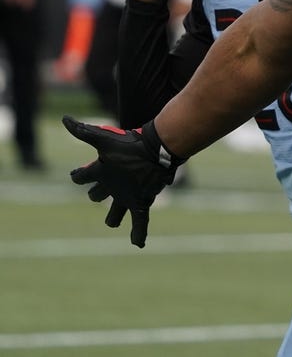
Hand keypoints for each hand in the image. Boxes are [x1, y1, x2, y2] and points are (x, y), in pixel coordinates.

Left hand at [63, 117, 185, 246]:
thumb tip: (63, 119)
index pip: (80, 177)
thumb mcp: (103, 136)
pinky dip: (138, 234)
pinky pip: (140, 222)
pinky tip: (137, 244)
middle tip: (99, 191)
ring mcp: (126, 197)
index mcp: (99, 172)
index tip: (77, 174)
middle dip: (97, 194)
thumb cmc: (130, 142)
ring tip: (112, 220)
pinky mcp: (141, 203)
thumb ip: (82, 130)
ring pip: (114, 214)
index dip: (78, 176)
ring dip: (113, 217)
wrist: (157, 150)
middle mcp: (110, 188)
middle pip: (96, 196)